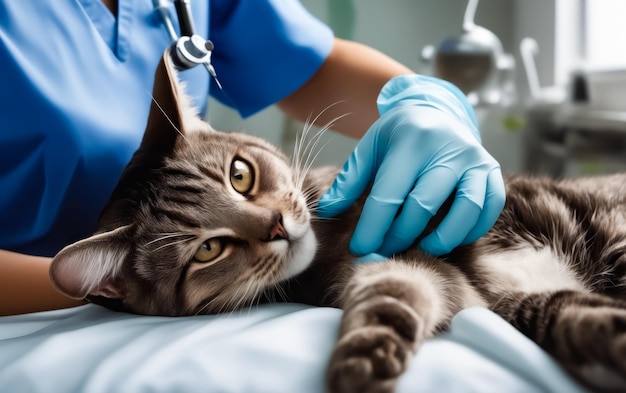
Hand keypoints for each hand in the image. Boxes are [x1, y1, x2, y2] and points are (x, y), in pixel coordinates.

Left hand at [317, 75, 504, 255]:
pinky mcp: (492, 171)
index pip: (389, 195)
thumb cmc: (398, 137)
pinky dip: (470, 230)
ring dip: (441, 239)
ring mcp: (475, 159)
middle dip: (399, 237)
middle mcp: (447, 148)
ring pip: (465, 210)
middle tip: (383, 251)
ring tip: (418, 249)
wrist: (437, 112)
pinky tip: (448, 237)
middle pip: (423, 206)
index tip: (359, 249)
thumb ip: (349, 180)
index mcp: (410, 141)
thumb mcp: (370, 148)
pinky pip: (489, 209)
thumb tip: (326, 210)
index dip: (372, 228)